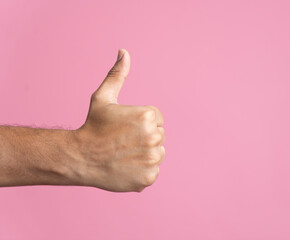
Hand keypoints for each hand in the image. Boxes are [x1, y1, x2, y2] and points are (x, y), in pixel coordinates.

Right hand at [74, 49, 164, 191]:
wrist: (80, 157)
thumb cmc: (93, 126)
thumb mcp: (103, 97)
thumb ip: (117, 75)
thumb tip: (124, 52)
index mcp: (148, 116)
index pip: (158, 119)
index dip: (140, 123)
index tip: (124, 128)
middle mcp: (154, 137)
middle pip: (159, 136)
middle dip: (144, 138)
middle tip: (122, 141)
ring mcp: (152, 159)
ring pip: (157, 154)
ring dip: (145, 154)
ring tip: (124, 154)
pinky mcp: (149, 178)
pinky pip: (153, 171)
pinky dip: (142, 170)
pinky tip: (125, 167)